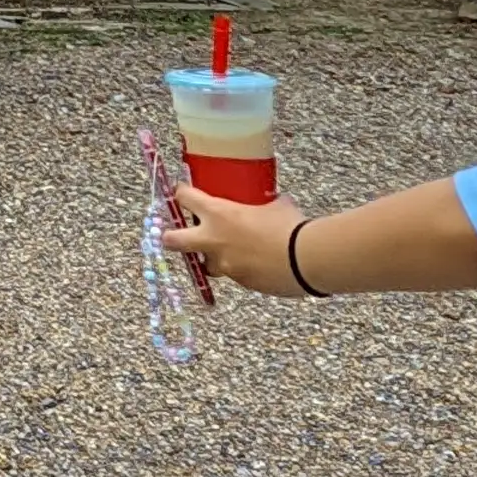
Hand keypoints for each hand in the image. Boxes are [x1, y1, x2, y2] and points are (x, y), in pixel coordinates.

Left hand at [162, 184, 302, 293]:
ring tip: (229, 252)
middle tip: (172, 234)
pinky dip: (241, 269)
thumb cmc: (290, 226)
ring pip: (207, 264)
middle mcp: (214, 240)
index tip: (182, 193)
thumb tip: (271, 202)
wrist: (306, 260)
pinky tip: (258, 263)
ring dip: (212, 258)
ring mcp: (226, 265)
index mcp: (218, 214)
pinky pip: (234, 275)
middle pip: (173, 240)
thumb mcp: (275, 205)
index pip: (185, 198)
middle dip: (169, 237)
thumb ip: (264, 203)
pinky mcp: (242, 282)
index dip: (182, 194)